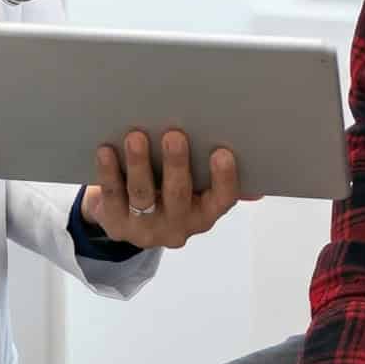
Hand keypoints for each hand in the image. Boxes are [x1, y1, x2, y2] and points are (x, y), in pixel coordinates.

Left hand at [80, 129, 246, 249]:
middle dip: (177, 165)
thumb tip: (258, 179)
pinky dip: (108, 172)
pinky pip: (112, 196)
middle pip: (178, 195)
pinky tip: (106, 150)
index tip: (222, 152)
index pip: (222, 200)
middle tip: (174, 135)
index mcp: (204, 213)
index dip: (224, 178)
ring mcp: (145, 228)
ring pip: (143, 195)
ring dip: (139, 164)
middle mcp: (178, 226)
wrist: (125, 220)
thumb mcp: (196, 190)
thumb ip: (218, 181)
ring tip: (136, 136)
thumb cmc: (168, 192)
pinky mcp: (116, 223)